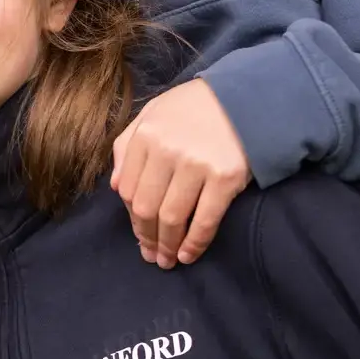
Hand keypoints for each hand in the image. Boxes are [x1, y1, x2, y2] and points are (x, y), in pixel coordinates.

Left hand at [110, 79, 249, 267]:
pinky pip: (205, 220)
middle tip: (150, 255)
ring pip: (172, 217)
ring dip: (167, 246)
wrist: (245, 98)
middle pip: (146, 207)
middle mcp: (167, 151)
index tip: (139, 233)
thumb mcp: (153, 114)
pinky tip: (188, 255)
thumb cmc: (194, 107)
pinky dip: (194, 243)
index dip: (131, 217)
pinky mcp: (225, 178)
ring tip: (167, 260)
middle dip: (146, 237)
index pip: (127, 188)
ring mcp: (196, 165)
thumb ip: (127, 145)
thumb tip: (114, 186)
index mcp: (146, 136)